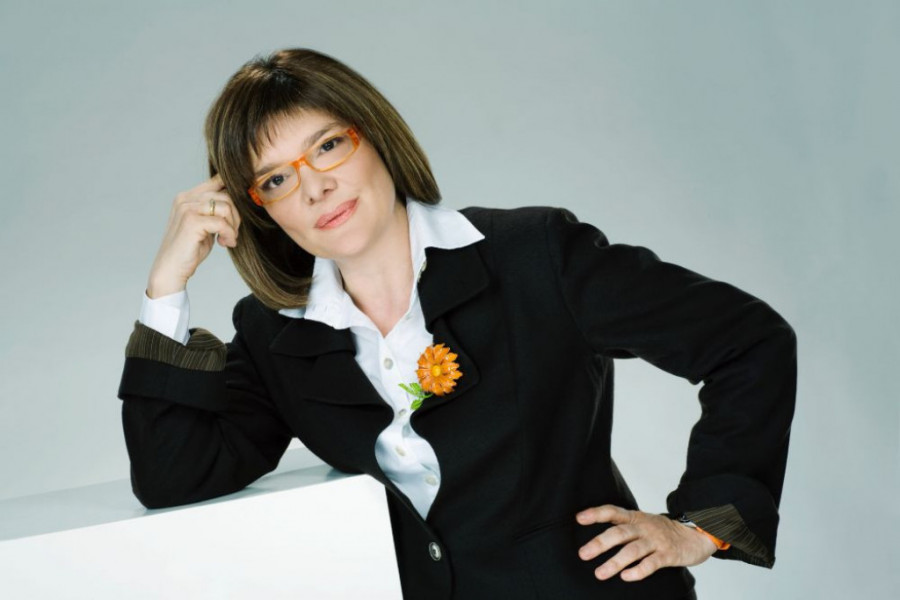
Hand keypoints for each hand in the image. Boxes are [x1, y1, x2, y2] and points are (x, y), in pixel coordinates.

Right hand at [146, 174, 240, 297]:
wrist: (171, 269)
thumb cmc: (190, 249)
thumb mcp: (205, 225)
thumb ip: (215, 211)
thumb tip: (239, 200)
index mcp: (187, 196)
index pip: (217, 181)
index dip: (235, 192)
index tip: (240, 211)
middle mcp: (186, 198)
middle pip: (226, 195)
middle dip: (236, 215)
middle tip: (232, 233)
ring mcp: (187, 208)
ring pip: (226, 207)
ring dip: (233, 226)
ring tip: (228, 239)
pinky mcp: (192, 222)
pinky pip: (222, 223)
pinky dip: (229, 234)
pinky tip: (225, 243)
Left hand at [576, 504, 716, 581]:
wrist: (696, 534)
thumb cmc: (662, 531)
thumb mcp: (642, 522)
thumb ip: (624, 527)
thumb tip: (595, 539)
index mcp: (635, 518)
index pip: (613, 512)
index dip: (596, 513)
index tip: (579, 518)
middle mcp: (644, 527)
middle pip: (620, 532)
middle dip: (600, 543)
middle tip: (583, 554)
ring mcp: (656, 541)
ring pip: (633, 550)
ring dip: (615, 562)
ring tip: (600, 573)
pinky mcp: (668, 555)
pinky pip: (652, 563)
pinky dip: (638, 570)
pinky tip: (626, 577)